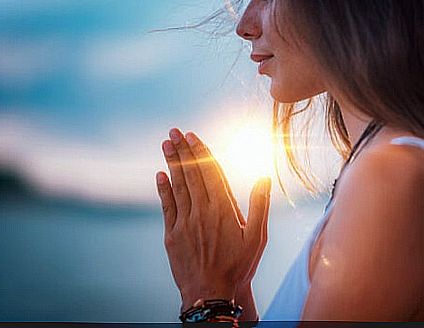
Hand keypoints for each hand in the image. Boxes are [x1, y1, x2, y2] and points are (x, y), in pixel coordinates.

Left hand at [155, 128, 270, 310]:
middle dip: (183, 150)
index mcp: (223, 209)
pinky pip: (166, 206)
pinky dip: (163, 189)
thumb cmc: (238, 266)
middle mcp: (202, 211)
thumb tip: (263, 177)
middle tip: (174, 131)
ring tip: (166, 144)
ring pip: (178, 186)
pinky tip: (159, 174)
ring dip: (171, 163)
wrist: (211, 293)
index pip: (210, 172)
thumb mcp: (257, 237)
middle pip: (191, 174)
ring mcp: (185, 222)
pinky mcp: (172, 234)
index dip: (201, 152)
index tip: (193, 135)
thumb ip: (260, 205)